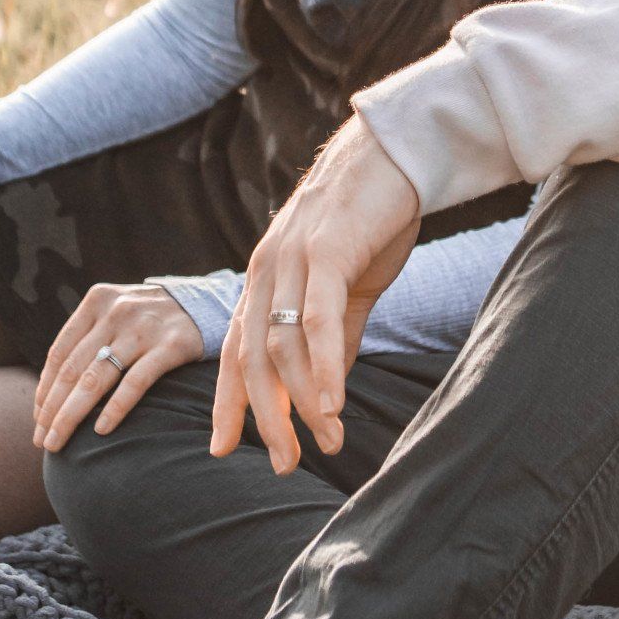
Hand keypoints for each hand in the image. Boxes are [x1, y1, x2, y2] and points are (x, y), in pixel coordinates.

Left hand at [34, 283, 205, 452]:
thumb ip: (87, 340)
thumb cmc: (147, 320)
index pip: (60, 353)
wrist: (205, 304)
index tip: (38, 421)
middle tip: (43, 441)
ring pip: (97, 378)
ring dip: (72, 415)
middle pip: (73, 370)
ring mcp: (144, 328)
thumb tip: (50, 392)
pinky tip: (101, 430)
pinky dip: (116, 408)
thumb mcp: (115, 314)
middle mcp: (117, 311)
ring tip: (58, 442)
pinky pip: (136, 382)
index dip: (45, 391)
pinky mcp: (172, 345)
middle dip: (53, 410)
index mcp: (96, 302)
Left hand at [213, 117, 421, 473]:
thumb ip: (333, 332)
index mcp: (264, 279)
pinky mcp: (324, 253)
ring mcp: (290, 261)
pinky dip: (321, 366)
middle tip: (283, 465)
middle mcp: (265, 272)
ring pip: (282, 346)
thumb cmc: (371, 216)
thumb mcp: (345, 283)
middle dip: (264, 418)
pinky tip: (331, 404)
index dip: (228, 402)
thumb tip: (326, 388)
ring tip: (325, 443)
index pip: (235, 351)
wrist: (394, 153)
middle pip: (251, 359)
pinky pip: (316, 320)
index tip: (224, 449)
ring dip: (301, 402)